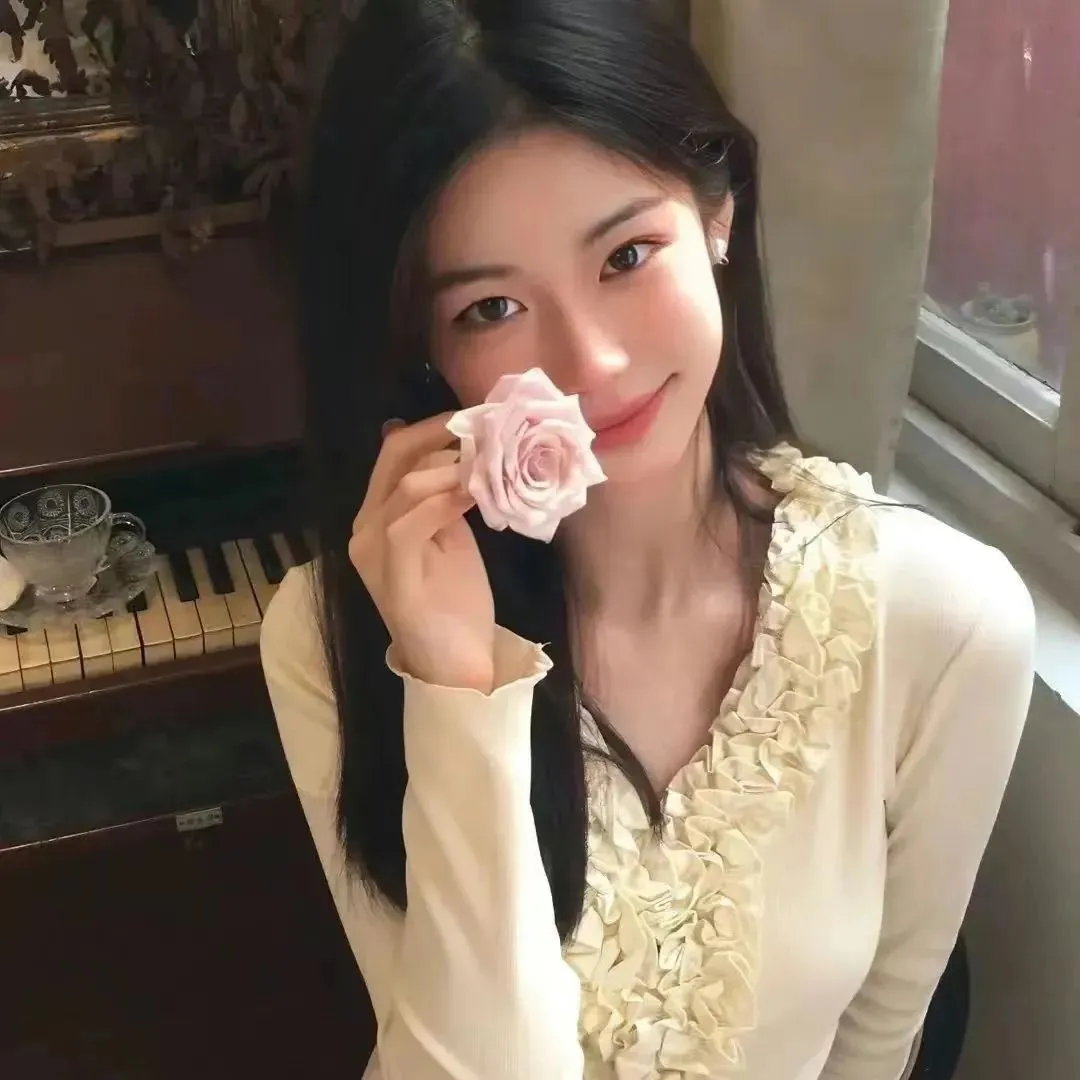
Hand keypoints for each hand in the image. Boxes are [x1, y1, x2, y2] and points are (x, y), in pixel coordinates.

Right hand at [349, 414, 495, 692]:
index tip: (474, 418)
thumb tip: (456, 452)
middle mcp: (364, 529)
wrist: (454, 665)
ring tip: (488, 465)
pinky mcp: (391, 577)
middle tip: (482, 428)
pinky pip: (409, 526)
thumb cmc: (455, 602)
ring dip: (451, 469)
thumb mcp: (451, 536)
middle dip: (438, 435)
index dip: (431, 429)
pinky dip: (444, 502)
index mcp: (377, 517)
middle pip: (393, 460)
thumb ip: (444, 497)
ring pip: (404, 488)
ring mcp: (372, 554)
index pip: (395, 455)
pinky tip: (474, 495)